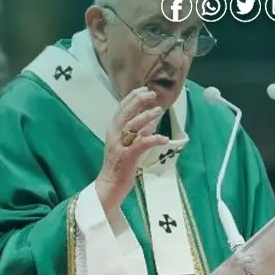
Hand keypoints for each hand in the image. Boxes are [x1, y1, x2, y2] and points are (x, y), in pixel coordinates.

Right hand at [95, 87, 168, 210]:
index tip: (144, 89)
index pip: (122, 108)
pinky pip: (140, 145)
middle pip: (125, 113)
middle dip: (138, 101)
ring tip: (158, 110)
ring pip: (131, 126)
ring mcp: (119, 146)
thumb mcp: (130, 144)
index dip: (132, 97)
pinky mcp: (127, 157)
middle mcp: (114, 135)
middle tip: (151, 94)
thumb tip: (152, 119)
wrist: (110, 185)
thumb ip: (140, 131)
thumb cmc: (120, 165)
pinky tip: (164, 138)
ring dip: (145, 117)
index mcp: (113, 130)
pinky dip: (153, 139)